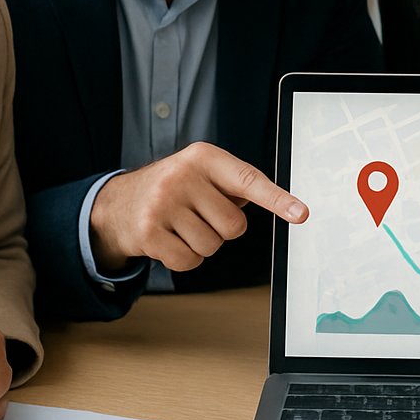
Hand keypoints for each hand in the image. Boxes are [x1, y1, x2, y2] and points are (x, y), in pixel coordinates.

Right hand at [88, 141, 307, 274]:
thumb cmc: (172, 189)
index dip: (277, 199)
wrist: (118, 203)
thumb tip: (283, 205)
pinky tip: (168, 240)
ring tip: (180, 226)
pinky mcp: (148, 232)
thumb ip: (234, 185)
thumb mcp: (200, 173)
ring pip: (212, 246)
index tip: (300, 214)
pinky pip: (189, 261)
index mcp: (202, 157)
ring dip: (201, 244)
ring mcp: (162, 204)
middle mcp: (182, 176)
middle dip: (221, 228)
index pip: (247, 180)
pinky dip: (184, 258)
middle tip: (197, 215)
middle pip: (234, 225)